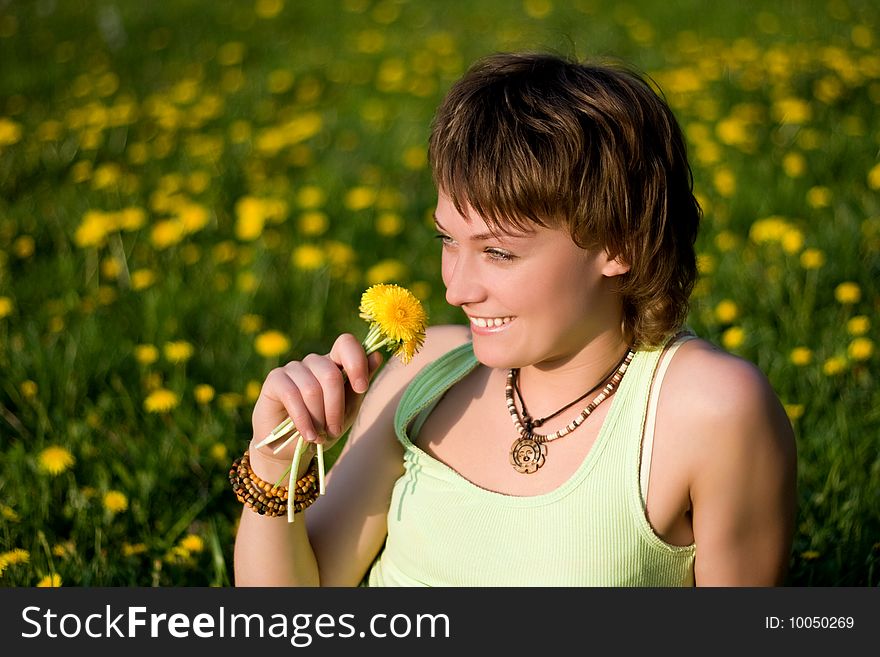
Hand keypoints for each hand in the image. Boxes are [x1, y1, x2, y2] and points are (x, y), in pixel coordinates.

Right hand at [250, 333, 383, 465]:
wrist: (293, 448)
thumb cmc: (324, 427)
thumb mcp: (348, 410)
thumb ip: (360, 385)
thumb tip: (377, 355)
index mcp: (335, 364)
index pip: (346, 343)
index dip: (356, 362)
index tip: (362, 388)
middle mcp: (314, 362)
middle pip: (330, 374)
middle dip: (336, 408)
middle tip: (334, 431)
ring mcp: (293, 368)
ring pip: (312, 388)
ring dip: (319, 418)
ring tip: (319, 436)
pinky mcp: (275, 380)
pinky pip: (292, 395)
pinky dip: (303, 420)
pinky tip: (308, 435)